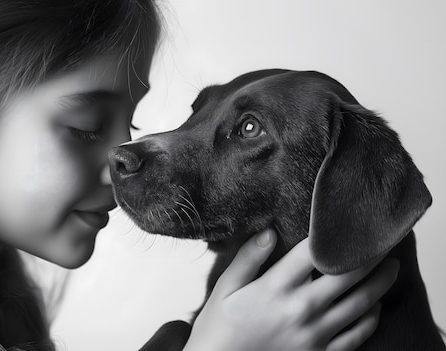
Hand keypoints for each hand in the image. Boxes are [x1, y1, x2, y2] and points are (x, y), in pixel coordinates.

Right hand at [183, 229, 398, 350]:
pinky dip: (372, 317)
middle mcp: (301, 309)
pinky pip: (357, 335)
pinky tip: (374, 305)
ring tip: (391, 267)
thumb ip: (248, 258)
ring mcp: (315, 334)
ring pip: (361, 304)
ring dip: (381, 283)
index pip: (315, 252)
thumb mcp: (224, 287)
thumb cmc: (219, 326)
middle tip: (384, 239)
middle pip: (348, 275)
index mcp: (276, 287)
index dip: (336, 234)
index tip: (351, 221)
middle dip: (371, 255)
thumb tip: (269, 232)